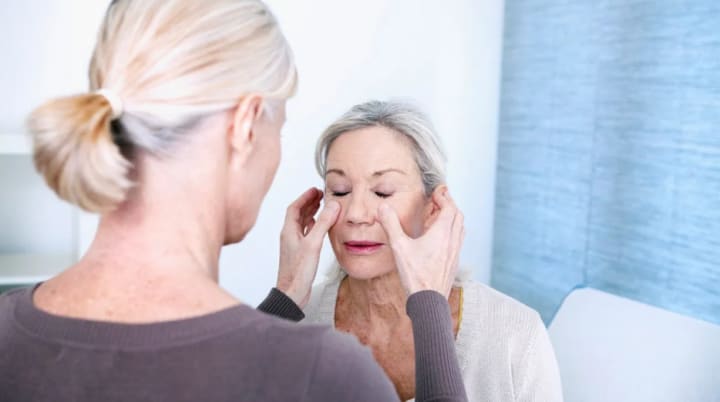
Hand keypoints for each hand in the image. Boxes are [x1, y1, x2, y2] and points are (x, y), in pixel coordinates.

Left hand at [277, 188, 339, 307]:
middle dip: (309, 203)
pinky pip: (306, 234)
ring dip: (312, 213)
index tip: (315, 190)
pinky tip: (319, 227)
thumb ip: (323, 224)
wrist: (292, 293)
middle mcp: (290, 236)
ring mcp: (295, 245)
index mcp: (288, 231)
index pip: (294, 208)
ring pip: (303, 224)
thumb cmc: (297, 272)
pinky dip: (313, 226)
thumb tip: (332, 206)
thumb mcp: (313, 244)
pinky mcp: (301, 253)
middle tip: (320, 195)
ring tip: (322, 206)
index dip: (305, 197)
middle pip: (298, 214)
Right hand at [377, 189, 464, 297]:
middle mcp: (452, 241)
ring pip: (459, 229)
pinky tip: (441, 239)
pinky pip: (457, 241)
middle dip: (449, 205)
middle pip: (457, 216)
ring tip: (440, 216)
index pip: (450, 208)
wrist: (429, 302)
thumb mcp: (399, 247)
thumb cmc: (416, 276)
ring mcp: (455, 253)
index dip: (444, 197)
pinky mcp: (453, 263)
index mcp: (442, 233)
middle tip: (439, 200)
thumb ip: (391, 225)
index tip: (437, 191)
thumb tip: (383, 208)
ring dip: (452, 218)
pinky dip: (452, 232)